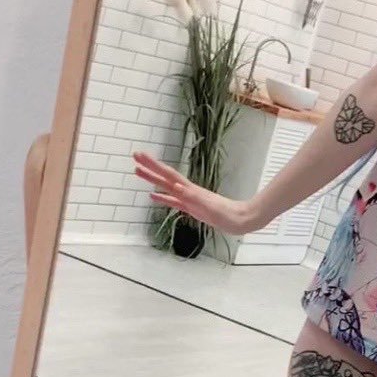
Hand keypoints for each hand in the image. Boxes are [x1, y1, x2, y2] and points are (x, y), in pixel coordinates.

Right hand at [132, 151, 262, 233]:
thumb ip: (193, 198)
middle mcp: (188, 191)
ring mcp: (189, 199)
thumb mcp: (210, 207)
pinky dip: (162, 198)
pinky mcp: (192, 208)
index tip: (140, 156)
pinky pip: (172, 201)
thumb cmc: (228, 215)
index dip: (154, 166)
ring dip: (152, 180)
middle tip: (134, 157)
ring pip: (166, 187)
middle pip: (165, 176)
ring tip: (138, 172)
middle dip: (149, 168)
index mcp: (191, 190)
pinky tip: (154, 196)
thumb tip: (177, 187)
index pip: (168, 175)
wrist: (242, 220)